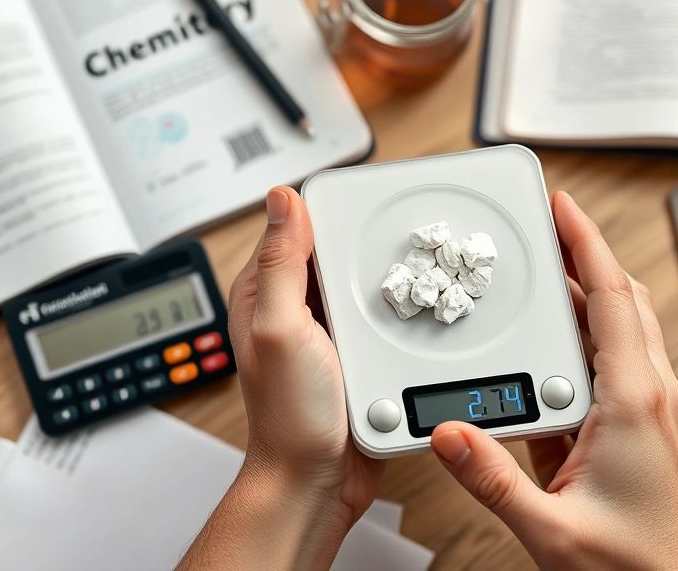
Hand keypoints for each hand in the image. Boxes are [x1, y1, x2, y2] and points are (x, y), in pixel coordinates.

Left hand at [178, 187, 383, 570]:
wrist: (318, 479)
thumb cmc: (290, 416)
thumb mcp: (281, 327)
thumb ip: (282, 263)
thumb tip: (282, 199)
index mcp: (264, 294)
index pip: (292, 229)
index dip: (325, 210)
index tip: (360, 199)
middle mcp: (293, 310)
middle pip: (332, 253)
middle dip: (363, 243)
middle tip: (398, 231)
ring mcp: (326, 334)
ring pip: (360, 285)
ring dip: (385, 279)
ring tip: (413, 263)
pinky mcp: (355, 356)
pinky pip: (379, 319)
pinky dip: (396, 313)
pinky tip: (413, 308)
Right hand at [430, 191, 677, 569]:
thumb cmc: (634, 570)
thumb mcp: (549, 528)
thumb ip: (491, 479)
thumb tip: (446, 436)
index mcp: (636, 404)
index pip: (613, 299)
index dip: (586, 244)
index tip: (562, 207)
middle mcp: (655, 398)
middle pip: (623, 301)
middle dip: (584, 256)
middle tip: (547, 228)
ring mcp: (656, 412)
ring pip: (625, 330)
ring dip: (588, 296)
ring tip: (545, 278)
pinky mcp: (648, 429)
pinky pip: (618, 364)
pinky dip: (588, 339)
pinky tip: (554, 351)